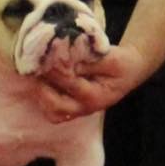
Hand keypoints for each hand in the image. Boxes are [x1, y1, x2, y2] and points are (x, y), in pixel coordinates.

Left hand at [35, 43, 150, 122]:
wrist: (130, 71)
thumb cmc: (121, 63)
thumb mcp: (109, 57)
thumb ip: (86, 59)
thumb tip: (62, 56)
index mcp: (94, 96)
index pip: (68, 83)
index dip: (54, 68)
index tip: (45, 54)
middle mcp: (84, 108)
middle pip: (55, 106)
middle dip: (41, 87)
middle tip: (34, 68)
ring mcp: (78, 110)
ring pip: (52, 111)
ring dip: (41, 94)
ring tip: (35, 75)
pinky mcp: (73, 107)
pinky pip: (53, 109)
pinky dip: (44, 96)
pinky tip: (41, 80)